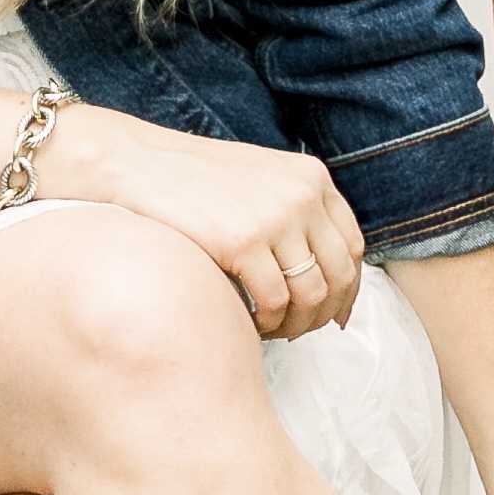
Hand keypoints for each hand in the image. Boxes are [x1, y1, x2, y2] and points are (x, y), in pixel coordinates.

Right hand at [46, 112, 363, 337]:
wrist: (140, 164)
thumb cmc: (196, 180)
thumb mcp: (263, 180)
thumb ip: (297, 214)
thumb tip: (328, 277)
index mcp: (312, 178)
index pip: (353, 247)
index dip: (347, 289)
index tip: (333, 314)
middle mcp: (303, 195)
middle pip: (338, 274)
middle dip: (323, 313)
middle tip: (298, 330)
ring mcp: (275, 218)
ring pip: (310, 294)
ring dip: (294, 324)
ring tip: (272, 329)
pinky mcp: (243, 242)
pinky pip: (273, 302)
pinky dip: (266, 324)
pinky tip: (249, 323)